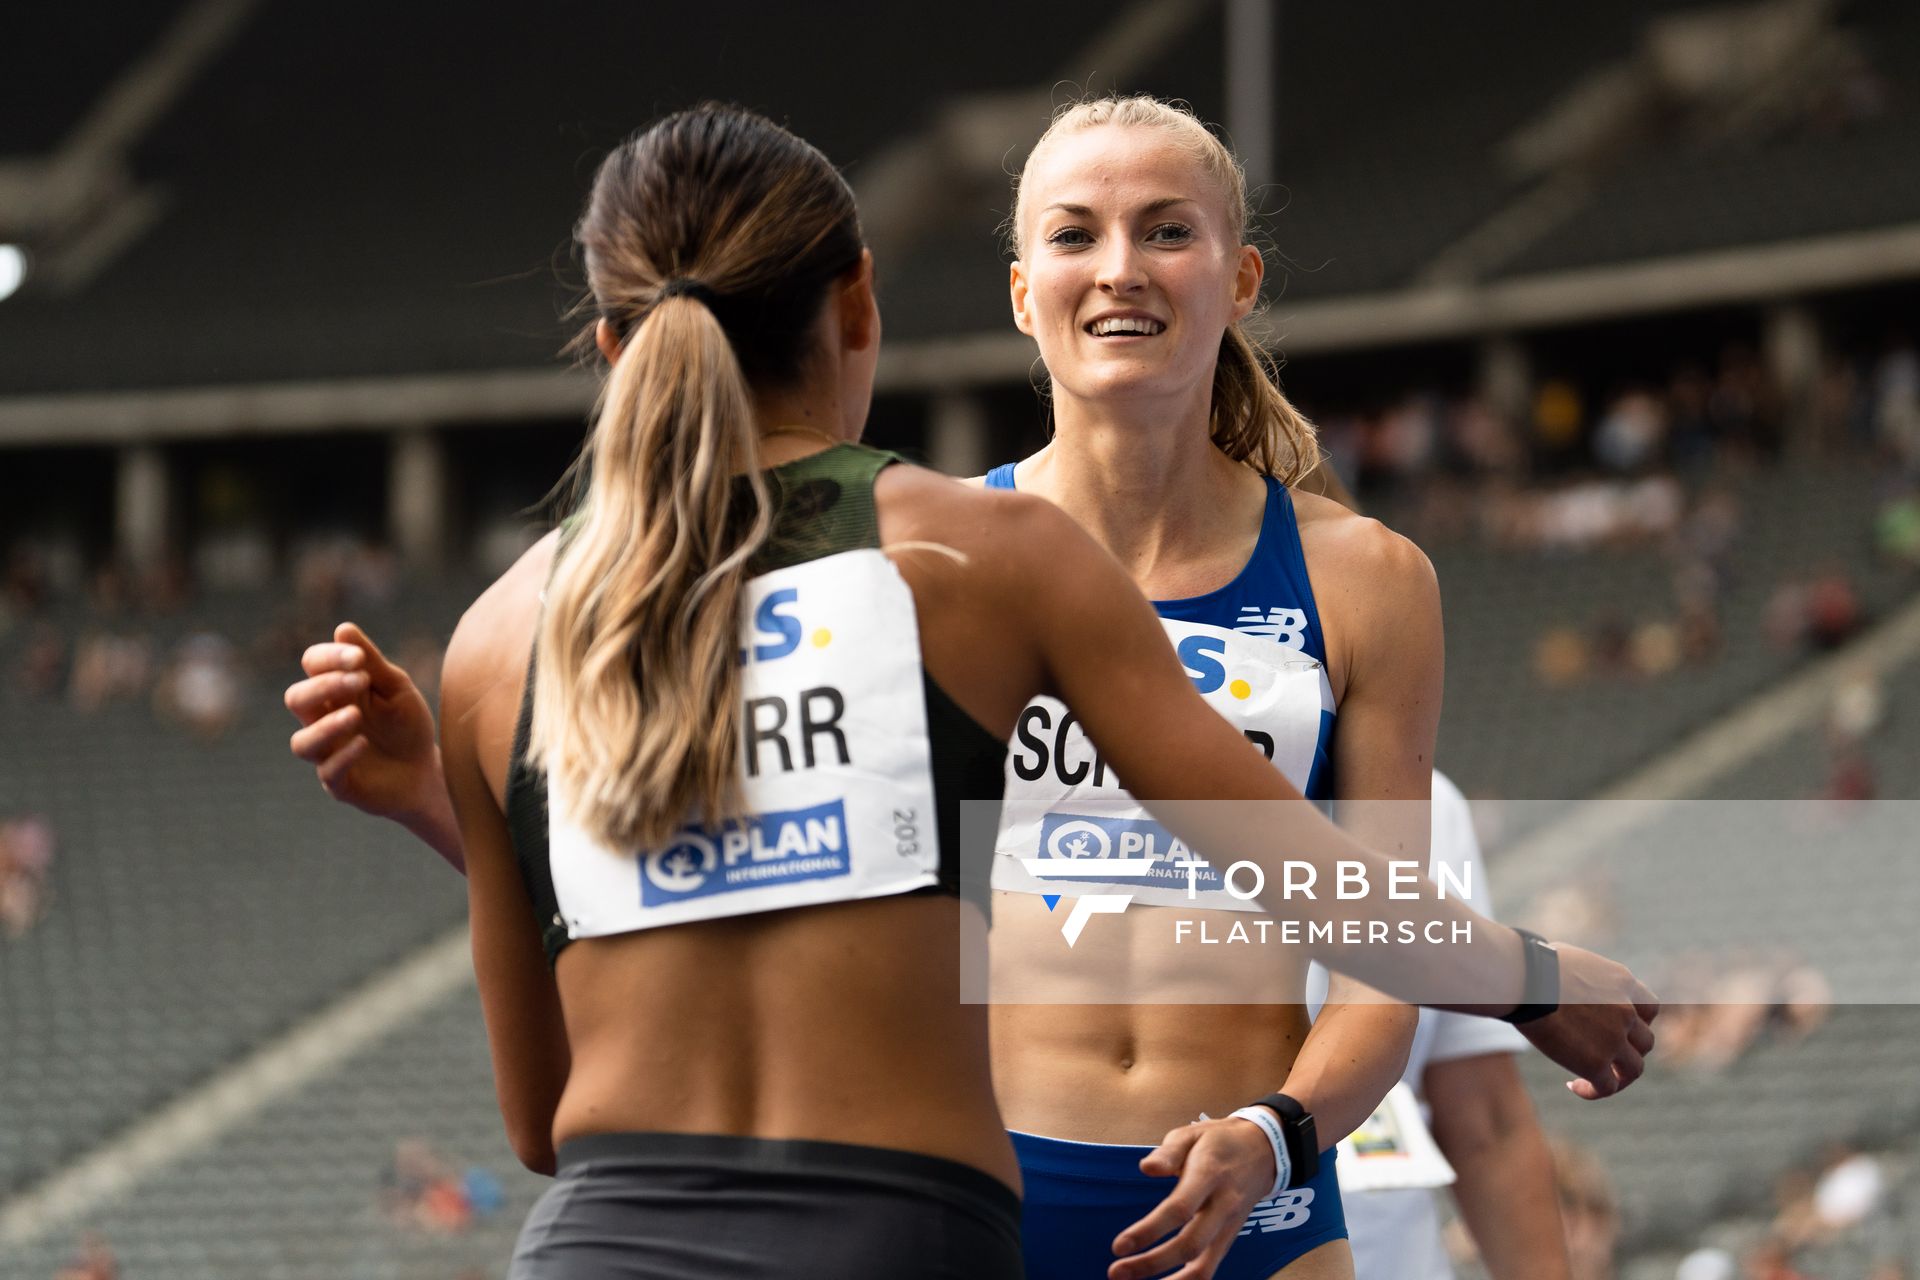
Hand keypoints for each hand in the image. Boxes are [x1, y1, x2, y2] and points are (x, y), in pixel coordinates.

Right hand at [286, 622, 440, 820]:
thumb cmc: (408, 724)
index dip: (329, 658)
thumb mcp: (397, 688)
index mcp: (334, 692)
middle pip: (296, 699)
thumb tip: (343, 628)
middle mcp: (323, 720)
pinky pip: (328, 771)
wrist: (427, 772)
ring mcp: (328, 754)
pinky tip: (364, 744)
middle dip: (323, 686)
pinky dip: (344, 756)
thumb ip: (371, 662)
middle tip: (358, 680)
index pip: (312, 665)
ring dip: (326, 726)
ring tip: (356, 715)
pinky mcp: (340, 783)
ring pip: (302, 743)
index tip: (359, 659)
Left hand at [1108, 1117, 1275, 1279]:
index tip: (1118, 1246)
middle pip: (1190, 1244)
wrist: (1263, 1151)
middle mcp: (1223, 1205)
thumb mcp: (1193, 1133)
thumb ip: (1168, 1152)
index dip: (1148, 1231)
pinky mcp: (1230, 1238)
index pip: (1179, 1209)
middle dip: (1152, 1263)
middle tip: (1116, 1272)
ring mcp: (1230, 1226)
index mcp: (1209, 1175)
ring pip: (1204, 1266)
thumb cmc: (1219, 1141)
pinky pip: (1210, 1267)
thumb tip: (1146, 1168)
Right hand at [1519, 943, 1658, 1099]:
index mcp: (1622, 983)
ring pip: (1634, 1069)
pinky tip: (1573, 1085)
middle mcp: (1626, 1012)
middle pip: (1645, 1041)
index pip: (1650, 1008)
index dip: (1638, 1022)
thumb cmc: (1535, 964)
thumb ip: (1585, 976)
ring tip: (1593, 1078)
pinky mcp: (1595, 1063)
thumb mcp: (1573, 960)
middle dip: (1627, 1050)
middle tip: (1602, 1054)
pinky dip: (1593, 1091)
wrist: (1526, 981)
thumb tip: (1568, 981)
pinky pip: (1607, 1087)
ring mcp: (1614, 1040)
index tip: (1619, 1028)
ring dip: (1619, 1076)